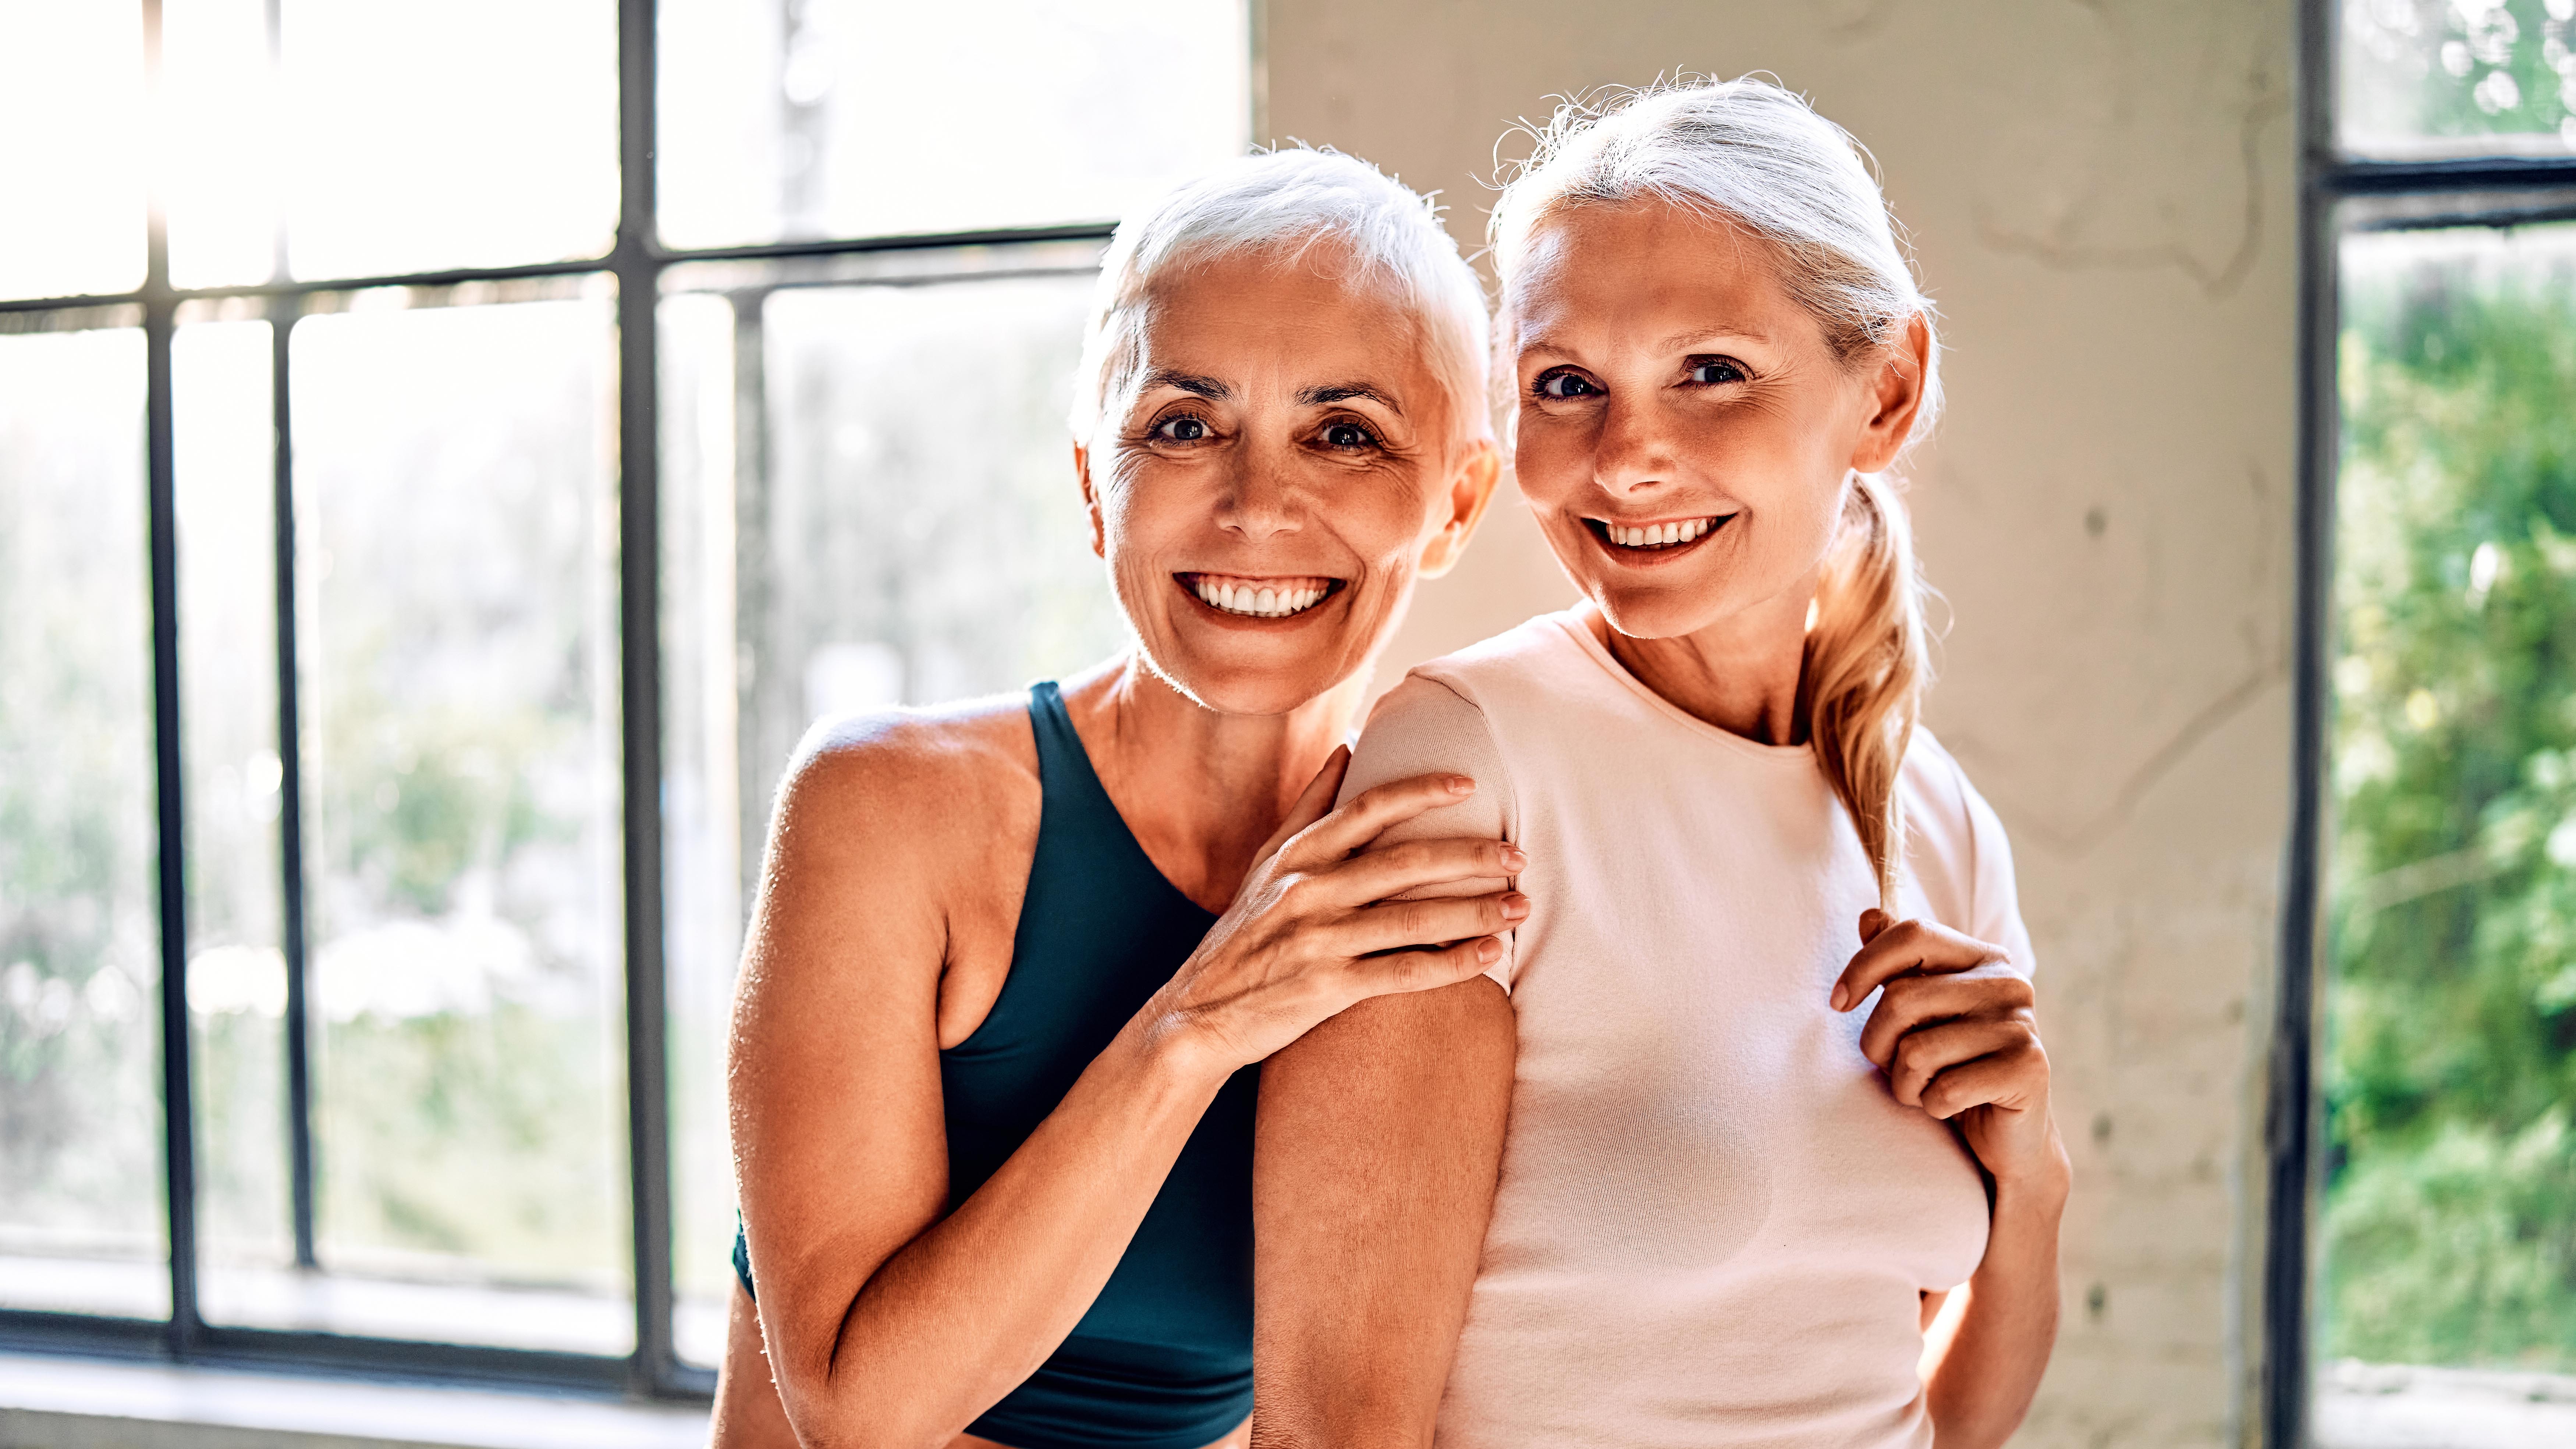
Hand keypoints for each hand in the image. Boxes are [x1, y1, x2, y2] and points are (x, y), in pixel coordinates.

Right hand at [1150, 747, 1527, 1072]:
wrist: (1197, 1015)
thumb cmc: (1243, 934)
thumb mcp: (1266, 863)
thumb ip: (1310, 807)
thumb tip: (1349, 747)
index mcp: (1297, 855)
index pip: (1369, 808)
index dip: (1422, 791)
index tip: (1469, 783)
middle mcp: (1308, 890)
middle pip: (1404, 862)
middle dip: (1470, 856)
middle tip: (1518, 854)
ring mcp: (1318, 940)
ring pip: (1413, 919)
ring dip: (1475, 911)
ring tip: (1521, 906)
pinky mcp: (1327, 988)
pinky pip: (1404, 973)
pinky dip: (1452, 965)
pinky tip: (1490, 956)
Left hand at [1832, 910, 2066, 1192]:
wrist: (2008, 1135)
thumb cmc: (1954, 1065)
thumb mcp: (1921, 1013)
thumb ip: (1899, 964)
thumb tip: (1870, 916)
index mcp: (1982, 958)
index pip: (1911, 934)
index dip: (1863, 966)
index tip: (1838, 1002)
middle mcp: (2008, 983)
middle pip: (1902, 998)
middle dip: (1877, 1043)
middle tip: (1889, 1066)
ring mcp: (2022, 1026)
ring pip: (1917, 1051)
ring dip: (1904, 1082)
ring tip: (1923, 1088)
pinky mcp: (2028, 1070)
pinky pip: (1945, 1090)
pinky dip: (1932, 1106)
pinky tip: (1951, 1106)